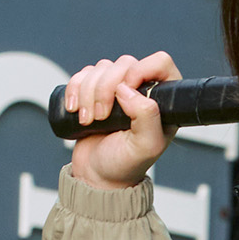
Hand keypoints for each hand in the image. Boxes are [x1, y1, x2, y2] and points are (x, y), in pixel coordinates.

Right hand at [66, 50, 181, 189]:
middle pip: (125, 64)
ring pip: (102, 68)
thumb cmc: (125, 165)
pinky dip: (75, 88)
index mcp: (164, 102)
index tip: (125, 91)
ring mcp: (119, 89)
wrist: (97, 176)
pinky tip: (75, 108)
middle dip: (105, 89)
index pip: (160, 63)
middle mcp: (143, 91)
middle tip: (101, 117)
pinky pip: (83, 74)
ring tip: (89, 120)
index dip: (141, 70)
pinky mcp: (96, 91)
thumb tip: (127, 89)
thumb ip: (147, 117)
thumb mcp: (145, 146)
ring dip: (88, 93)